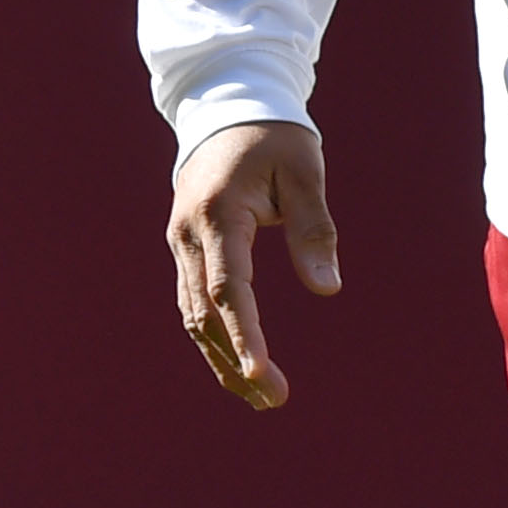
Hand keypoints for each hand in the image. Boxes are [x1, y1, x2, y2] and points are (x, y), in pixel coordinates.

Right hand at [167, 119, 339, 410]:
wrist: (226, 106)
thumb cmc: (274, 138)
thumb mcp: (305, 174)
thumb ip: (314, 231)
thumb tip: (327, 291)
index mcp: (218, 215)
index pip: (229, 289)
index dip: (245, 336)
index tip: (261, 374)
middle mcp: (188, 235)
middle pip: (205, 313)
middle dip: (236, 361)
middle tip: (274, 401)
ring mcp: (180, 242)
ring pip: (193, 314)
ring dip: (221, 357)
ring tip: (259, 396)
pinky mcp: (185, 247)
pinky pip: (193, 300)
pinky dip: (213, 335)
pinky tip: (236, 363)